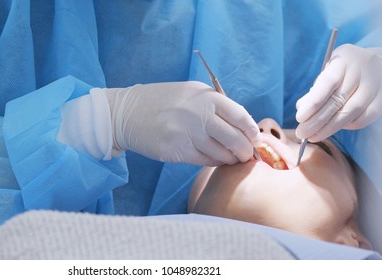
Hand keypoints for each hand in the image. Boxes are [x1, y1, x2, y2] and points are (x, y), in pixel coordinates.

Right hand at [104, 81, 261, 165]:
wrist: (127, 113)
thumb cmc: (162, 102)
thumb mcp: (190, 93)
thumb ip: (215, 105)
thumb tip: (242, 126)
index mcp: (205, 96)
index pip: (240, 116)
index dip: (251, 131)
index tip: (254, 138)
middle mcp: (198, 114)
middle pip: (234, 138)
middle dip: (245, 150)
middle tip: (246, 155)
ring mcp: (186, 133)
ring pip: (221, 153)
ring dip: (230, 158)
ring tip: (231, 158)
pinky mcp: (175, 150)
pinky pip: (204, 160)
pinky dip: (213, 161)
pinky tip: (214, 159)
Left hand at [296, 44, 381, 141]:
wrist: (377, 65)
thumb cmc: (345, 72)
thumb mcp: (328, 73)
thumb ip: (316, 90)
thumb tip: (301, 108)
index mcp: (344, 59)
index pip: (328, 82)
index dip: (313, 102)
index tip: (299, 118)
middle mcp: (363, 69)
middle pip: (338, 100)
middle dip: (317, 120)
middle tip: (302, 133)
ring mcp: (376, 83)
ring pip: (352, 111)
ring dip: (330, 127)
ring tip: (314, 136)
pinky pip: (365, 117)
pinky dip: (348, 126)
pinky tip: (335, 128)